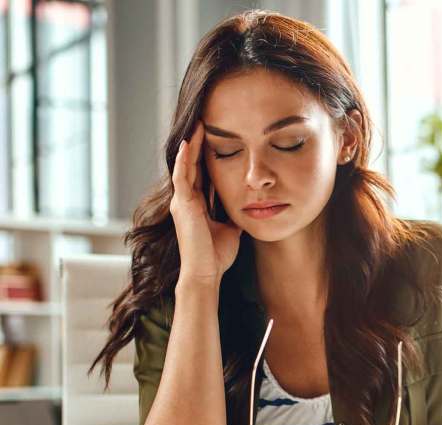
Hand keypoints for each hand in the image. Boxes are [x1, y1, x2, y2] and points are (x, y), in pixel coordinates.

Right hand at [170, 121, 241, 286]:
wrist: (206, 273)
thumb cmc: (216, 256)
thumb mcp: (230, 229)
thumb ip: (233, 216)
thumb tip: (248, 207)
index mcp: (197, 204)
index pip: (201, 173)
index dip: (206, 155)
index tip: (216, 137)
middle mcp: (186, 200)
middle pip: (191, 165)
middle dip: (197, 144)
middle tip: (204, 121)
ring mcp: (182, 202)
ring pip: (184, 166)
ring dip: (190, 145)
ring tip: (198, 125)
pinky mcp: (183, 205)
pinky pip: (181, 177)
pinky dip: (183, 160)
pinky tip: (187, 144)